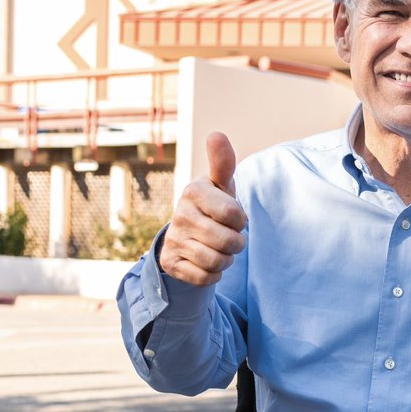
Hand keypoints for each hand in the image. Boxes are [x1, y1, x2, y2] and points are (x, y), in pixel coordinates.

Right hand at [159, 133, 247, 285]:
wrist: (189, 236)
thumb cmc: (214, 205)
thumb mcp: (221, 185)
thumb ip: (223, 162)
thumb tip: (216, 134)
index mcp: (193, 191)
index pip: (234, 215)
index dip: (240, 221)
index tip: (233, 217)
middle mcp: (179, 215)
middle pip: (228, 242)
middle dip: (236, 243)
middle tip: (228, 236)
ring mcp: (173, 240)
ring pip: (217, 261)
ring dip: (226, 259)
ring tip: (219, 249)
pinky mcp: (170, 264)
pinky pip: (204, 278)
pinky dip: (213, 274)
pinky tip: (206, 262)